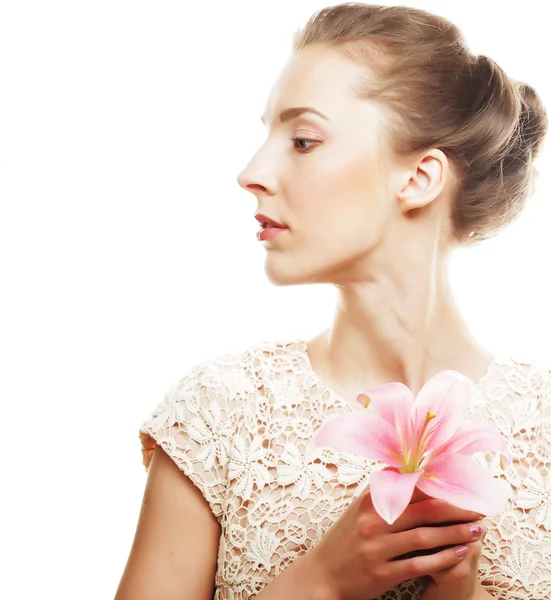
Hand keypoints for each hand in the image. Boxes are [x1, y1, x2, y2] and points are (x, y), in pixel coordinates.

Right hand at [306, 491, 485, 599]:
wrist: (322, 575)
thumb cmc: (344, 541)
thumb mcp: (358, 512)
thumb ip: (382, 495)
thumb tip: (409, 474)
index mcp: (369, 502)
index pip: (411, 489)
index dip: (440, 487)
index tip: (463, 486)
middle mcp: (373, 522)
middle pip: (423, 510)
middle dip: (455, 508)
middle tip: (479, 508)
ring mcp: (376, 548)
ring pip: (424, 536)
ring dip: (454, 533)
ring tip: (476, 530)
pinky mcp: (381, 573)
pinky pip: (418, 564)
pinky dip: (441, 558)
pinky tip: (459, 554)